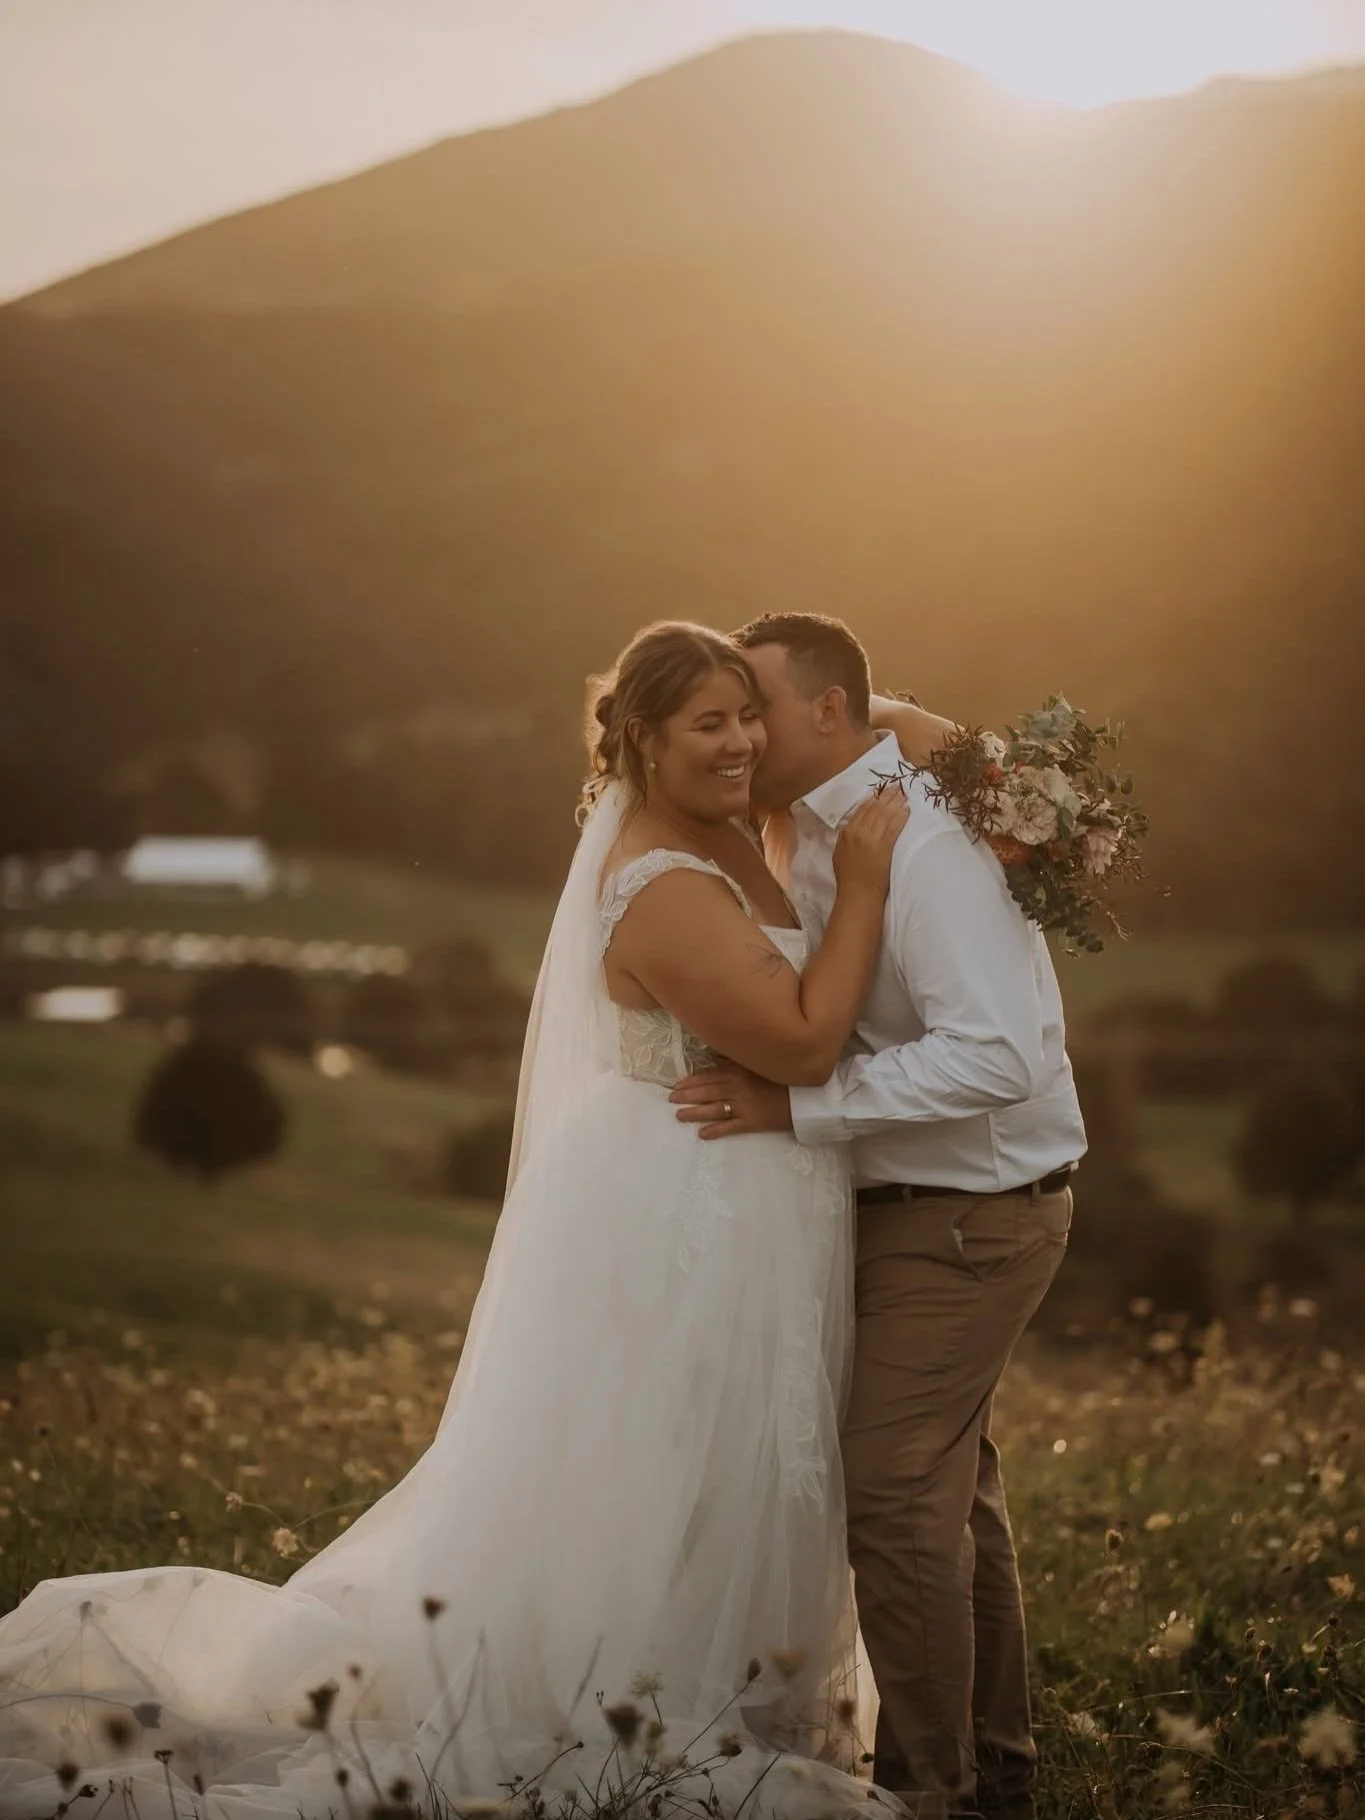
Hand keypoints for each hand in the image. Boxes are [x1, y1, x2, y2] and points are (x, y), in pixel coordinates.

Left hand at [670, 1064, 794, 1139]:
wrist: (805, 1096)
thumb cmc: (781, 1077)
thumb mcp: (758, 1063)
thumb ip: (736, 1060)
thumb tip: (715, 1054)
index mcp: (738, 1072)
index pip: (708, 1076)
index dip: (691, 1081)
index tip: (677, 1085)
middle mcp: (737, 1088)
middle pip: (707, 1092)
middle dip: (687, 1096)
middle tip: (671, 1099)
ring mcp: (743, 1107)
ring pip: (713, 1109)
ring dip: (694, 1113)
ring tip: (679, 1115)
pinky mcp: (752, 1122)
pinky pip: (729, 1127)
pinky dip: (715, 1131)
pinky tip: (702, 1134)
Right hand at [832, 783, 909, 895]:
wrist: (858, 893)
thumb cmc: (848, 877)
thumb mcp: (840, 853)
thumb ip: (847, 837)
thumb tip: (855, 826)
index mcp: (847, 832)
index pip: (862, 809)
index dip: (873, 798)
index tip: (882, 791)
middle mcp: (858, 832)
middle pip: (874, 808)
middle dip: (886, 796)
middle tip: (896, 786)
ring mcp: (871, 839)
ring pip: (885, 815)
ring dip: (895, 802)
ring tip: (903, 794)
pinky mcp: (884, 847)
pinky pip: (894, 827)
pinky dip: (901, 816)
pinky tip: (907, 809)